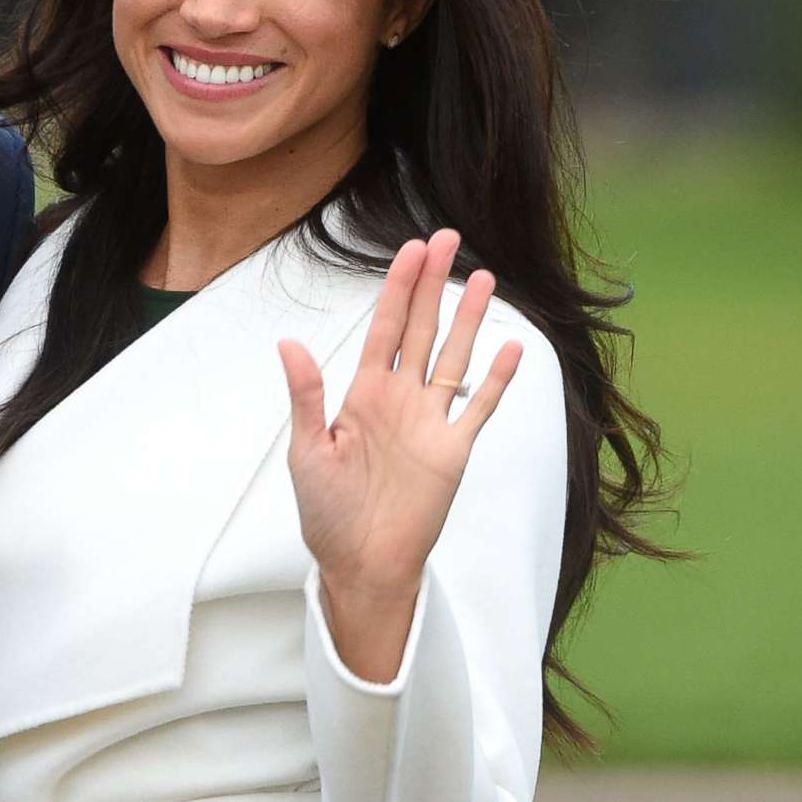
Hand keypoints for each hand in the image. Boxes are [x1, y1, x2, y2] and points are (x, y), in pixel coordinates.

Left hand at [277, 231, 520, 677]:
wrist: (361, 564)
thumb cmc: (328, 513)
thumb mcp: (308, 450)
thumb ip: (307, 396)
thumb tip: (288, 344)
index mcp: (363, 395)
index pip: (385, 328)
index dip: (398, 288)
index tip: (410, 250)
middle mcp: (400, 400)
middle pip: (421, 329)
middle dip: (432, 284)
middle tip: (447, 238)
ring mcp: (431, 422)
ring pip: (454, 357)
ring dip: (468, 319)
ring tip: (483, 277)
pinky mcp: (455, 451)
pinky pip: (481, 407)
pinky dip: (498, 378)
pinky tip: (512, 346)